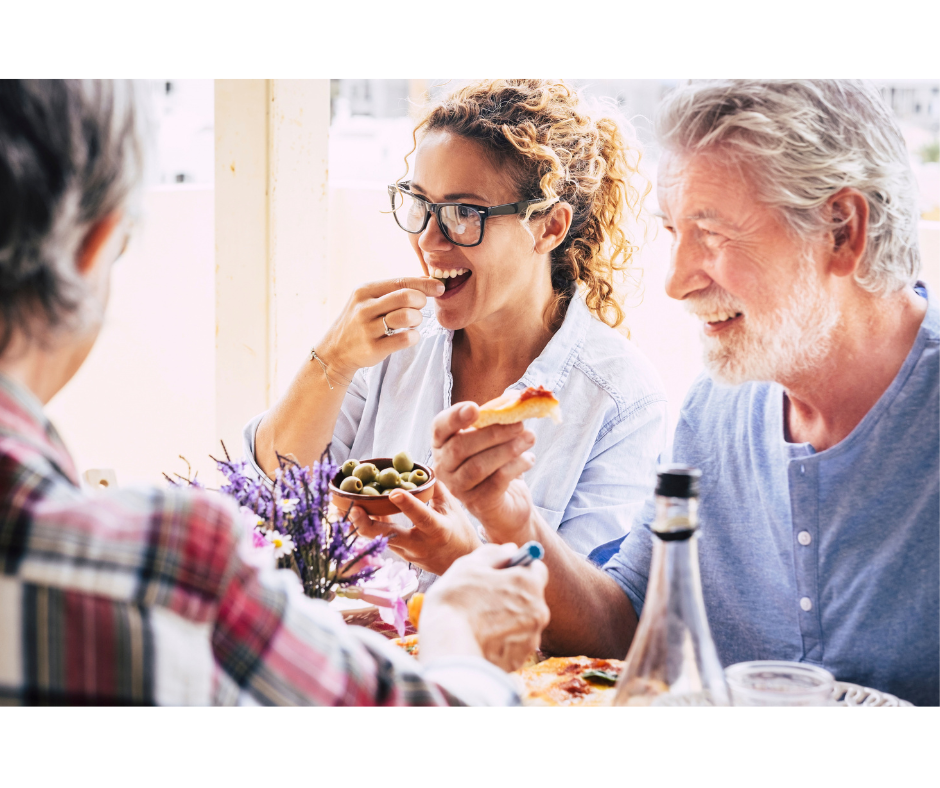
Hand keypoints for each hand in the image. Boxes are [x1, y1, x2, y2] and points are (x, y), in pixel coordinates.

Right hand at [317, 277, 443, 379]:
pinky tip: (409, 336)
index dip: (424, 284)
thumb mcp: (370, 300)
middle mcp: (364, 307)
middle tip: (420, 308)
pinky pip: (404, 339)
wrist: (335, 351)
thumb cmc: (360, 321)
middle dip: (421, 301)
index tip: (439, 288)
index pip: (401, 282)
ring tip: (413, 322)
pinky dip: (414, 336)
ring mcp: (367, 328)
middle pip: (406, 297)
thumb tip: (426, 279)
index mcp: (365, 291)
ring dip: (417, 319)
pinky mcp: (373, 348)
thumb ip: (396, 289)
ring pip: (406, 317)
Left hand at [348, 480, 481, 575]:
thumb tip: (421, 468)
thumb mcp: (452, 508)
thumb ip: (435, 488)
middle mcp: (420, 544)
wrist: (460, 562)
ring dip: (362, 525)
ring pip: (380, 539)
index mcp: (437, 529)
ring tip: (345, 509)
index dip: (408, 505)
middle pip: (389, 537)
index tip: (393, 492)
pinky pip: (382, 539)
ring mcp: (408, 553)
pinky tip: (357, 513)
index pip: (421, 517)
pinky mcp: (400, 555)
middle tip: (353, 510)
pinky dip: (370, 526)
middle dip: (368, 525)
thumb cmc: (459, 531)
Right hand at [419, 543, 549, 671]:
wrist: (448, 650)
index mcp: (528, 583)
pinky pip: (514, 643)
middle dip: (512, 595)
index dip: (519, 567)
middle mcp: (538, 610)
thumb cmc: (455, 602)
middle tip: (484, 597)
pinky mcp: (521, 660)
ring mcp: (531, 638)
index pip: (537, 568)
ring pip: (522, 621)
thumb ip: (494, 554)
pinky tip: (480, 639)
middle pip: (531, 596)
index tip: (501, 572)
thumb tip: (510, 550)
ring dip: (507, 619)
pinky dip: (502, 640)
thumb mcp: (468, 566)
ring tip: (478, 621)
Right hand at [431, 402, 537, 544]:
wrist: (507, 503)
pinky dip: (516, 467)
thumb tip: (516, 398)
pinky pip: (496, 482)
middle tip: (519, 424)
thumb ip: (497, 418)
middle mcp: (444, 466)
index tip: (475, 408)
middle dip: (492, 433)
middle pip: (460, 447)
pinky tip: (529, 459)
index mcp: (443, 444)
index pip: (440, 428)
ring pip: (478, 466)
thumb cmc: (496, 463)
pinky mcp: (478, 503)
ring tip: (530, 438)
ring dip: (508, 449)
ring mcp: (458, 487)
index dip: (454, 417)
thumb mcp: (494, 438)